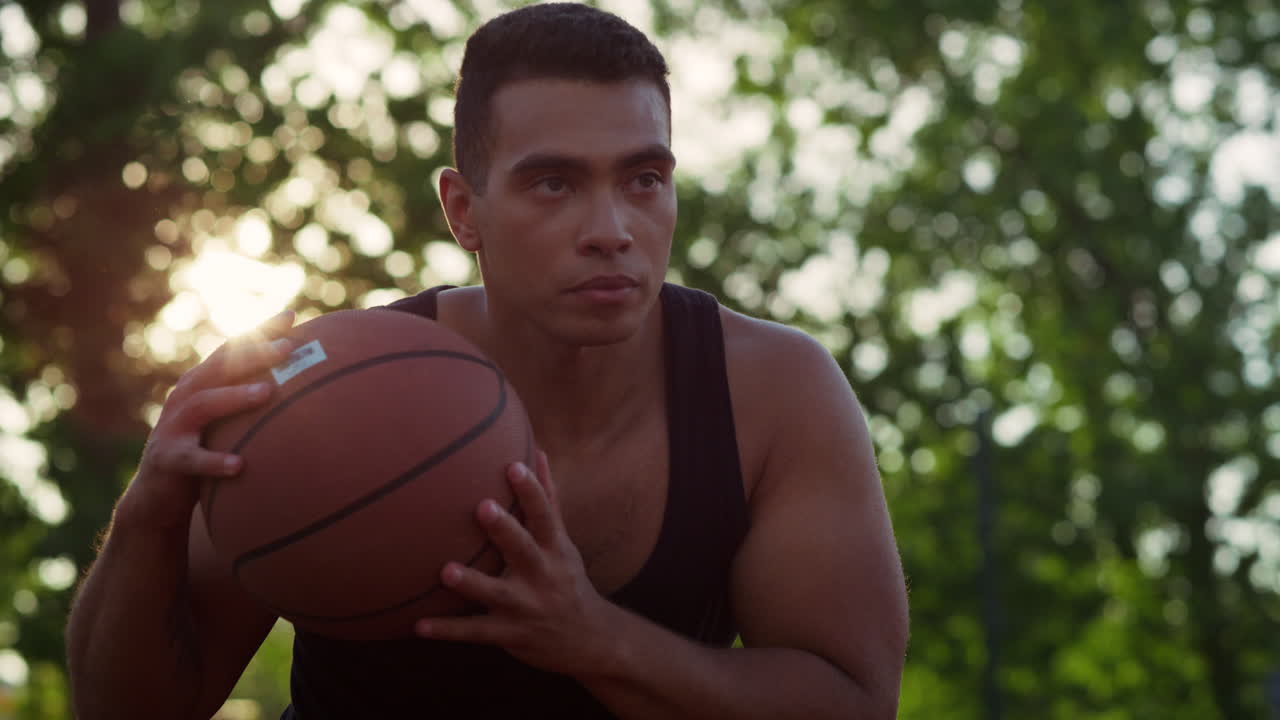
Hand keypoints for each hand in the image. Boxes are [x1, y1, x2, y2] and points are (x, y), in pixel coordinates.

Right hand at [115, 311, 295, 529]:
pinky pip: (192, 459)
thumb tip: (308, 387)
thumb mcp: (226, 423)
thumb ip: (253, 401)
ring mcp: (173, 428)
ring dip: (234, 396)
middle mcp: (184, 398)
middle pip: (219, 368)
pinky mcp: (168, 460)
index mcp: (201, 385)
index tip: (292, 315)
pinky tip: (240, 466)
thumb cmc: (204, 453)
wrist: (157, 499)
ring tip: (267, 392)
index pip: (231, 351)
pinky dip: (214, 461)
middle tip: (288, 348)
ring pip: (203, 404)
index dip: (259, 332)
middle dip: (253, 354)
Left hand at [415, 451, 621, 677]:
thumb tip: (537, 453)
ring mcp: (526, 608)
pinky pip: (476, 632)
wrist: (588, 640)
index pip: (544, 516)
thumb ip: (548, 500)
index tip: (514, 466)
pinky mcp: (510, 634)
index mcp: (555, 549)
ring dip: (472, 583)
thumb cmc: (566, 579)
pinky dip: (448, 630)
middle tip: (483, 506)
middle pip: (524, 550)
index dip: (531, 491)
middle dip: (506, 530)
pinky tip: (418, 626)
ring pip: (497, 594)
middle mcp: (543, 576)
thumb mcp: (563, 542)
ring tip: (445, 570)